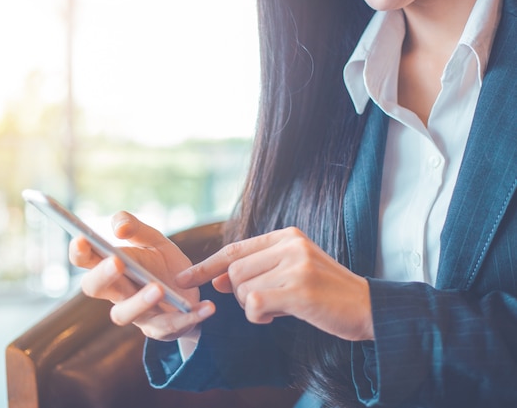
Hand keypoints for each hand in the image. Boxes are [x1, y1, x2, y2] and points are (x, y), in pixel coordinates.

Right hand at [69, 211, 214, 340]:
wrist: (191, 291)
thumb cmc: (163, 264)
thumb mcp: (153, 240)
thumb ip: (135, 228)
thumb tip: (119, 228)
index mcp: (111, 267)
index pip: (85, 260)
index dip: (79, 252)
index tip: (83, 240)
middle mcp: (117, 292)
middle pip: (95, 288)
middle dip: (103, 276)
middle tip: (117, 262)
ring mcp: (136, 314)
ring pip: (125, 314)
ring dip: (139, 302)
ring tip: (158, 288)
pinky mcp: (160, 329)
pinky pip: (169, 327)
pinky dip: (188, 318)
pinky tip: (207, 307)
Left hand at [176, 227, 372, 340]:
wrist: (368, 307)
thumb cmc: (326, 293)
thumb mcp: (290, 274)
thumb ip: (256, 271)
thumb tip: (214, 278)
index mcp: (286, 236)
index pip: (234, 249)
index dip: (205, 265)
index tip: (184, 279)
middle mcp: (290, 245)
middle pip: (234, 270)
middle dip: (237, 293)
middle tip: (261, 303)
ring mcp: (295, 264)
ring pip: (241, 287)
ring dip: (251, 306)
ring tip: (276, 309)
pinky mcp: (299, 288)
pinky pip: (254, 303)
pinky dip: (257, 315)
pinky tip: (274, 316)